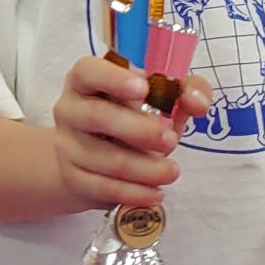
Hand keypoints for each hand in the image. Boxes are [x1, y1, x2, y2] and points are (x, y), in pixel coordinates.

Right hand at [50, 54, 212, 209]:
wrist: (93, 158)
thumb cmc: (129, 117)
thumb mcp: (159, 98)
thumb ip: (185, 90)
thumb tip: (198, 102)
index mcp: (86, 80)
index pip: (89, 71)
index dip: (114, 78)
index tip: (144, 89)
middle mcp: (69, 109)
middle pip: (98, 116)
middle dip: (139, 131)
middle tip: (171, 142)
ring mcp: (67, 144)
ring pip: (104, 158)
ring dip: (144, 168)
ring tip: (171, 171)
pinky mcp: (72, 177)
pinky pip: (102, 187)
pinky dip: (133, 193)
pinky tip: (155, 192)